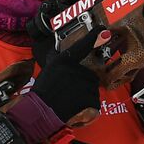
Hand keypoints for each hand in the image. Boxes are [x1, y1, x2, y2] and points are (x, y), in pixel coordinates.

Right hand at [30, 0, 99, 124]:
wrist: (39, 112)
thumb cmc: (42, 91)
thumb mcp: (48, 69)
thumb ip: (58, 59)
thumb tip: (60, 48)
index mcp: (65, 61)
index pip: (83, 46)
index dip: (94, 36)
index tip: (103, 30)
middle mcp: (76, 70)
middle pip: (89, 74)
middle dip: (82, 82)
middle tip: (67, 89)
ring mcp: (84, 85)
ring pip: (92, 88)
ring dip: (84, 94)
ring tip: (69, 98)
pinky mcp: (90, 99)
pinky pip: (94, 101)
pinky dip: (87, 105)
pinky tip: (74, 106)